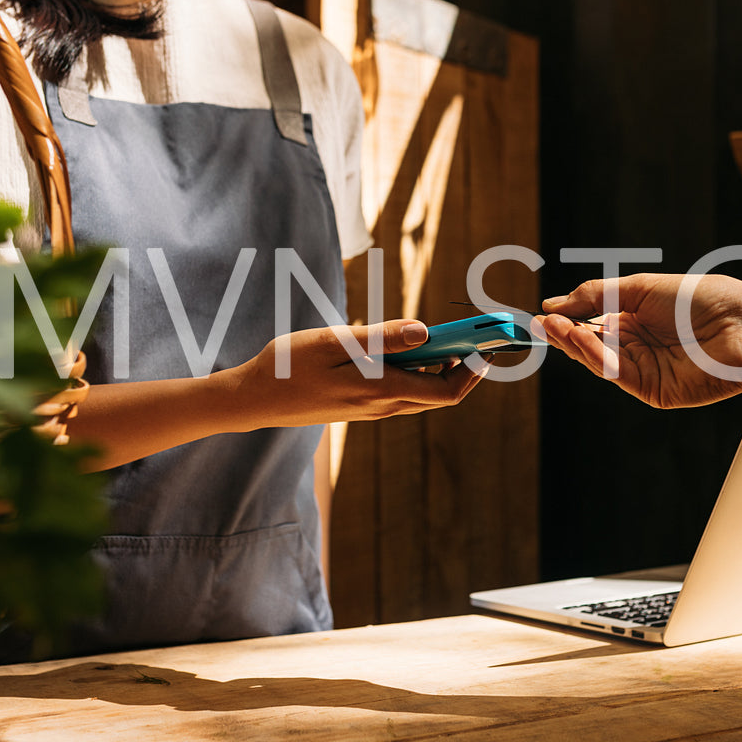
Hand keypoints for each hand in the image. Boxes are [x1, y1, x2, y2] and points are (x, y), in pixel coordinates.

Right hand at [233, 319, 485, 425]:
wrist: (253, 399)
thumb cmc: (287, 365)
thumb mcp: (334, 341)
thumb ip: (382, 338)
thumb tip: (425, 331)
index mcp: (380, 390)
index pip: (446, 390)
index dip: (475, 370)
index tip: (489, 344)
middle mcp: (382, 406)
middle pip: (441, 395)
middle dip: (466, 367)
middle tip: (477, 337)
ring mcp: (371, 410)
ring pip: (422, 394)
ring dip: (441, 370)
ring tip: (449, 339)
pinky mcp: (360, 408)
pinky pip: (402, 394)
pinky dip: (418, 374)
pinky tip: (410, 351)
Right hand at [535, 273, 741, 408]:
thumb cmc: (701, 299)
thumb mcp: (640, 288)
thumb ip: (596, 295)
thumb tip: (552, 305)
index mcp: (635, 321)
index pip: (590, 324)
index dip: (566, 321)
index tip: (542, 315)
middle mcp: (637, 347)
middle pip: (589, 346)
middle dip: (563, 335)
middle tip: (539, 324)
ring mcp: (645, 371)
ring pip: (598, 362)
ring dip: (574, 345)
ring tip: (554, 328)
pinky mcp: (654, 391)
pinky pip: (617, 375)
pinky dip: (597, 358)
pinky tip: (583, 339)